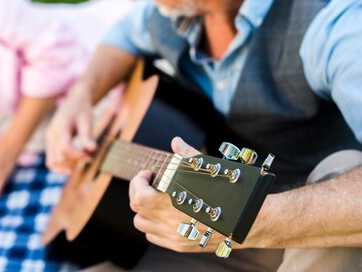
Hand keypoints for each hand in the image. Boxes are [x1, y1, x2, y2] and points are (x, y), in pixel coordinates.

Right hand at [45, 83, 96, 173]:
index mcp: (60, 126)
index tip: (89, 157)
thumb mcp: (87, 120)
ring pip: (52, 162)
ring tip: (79, 164)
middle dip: (73, 162)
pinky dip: (60, 165)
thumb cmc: (82, 109)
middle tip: (87, 159)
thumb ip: (87, 135)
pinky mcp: (50, 142)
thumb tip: (92, 149)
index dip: (77, 156)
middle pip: (57, 157)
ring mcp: (49, 138)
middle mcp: (51, 134)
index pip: (64, 148)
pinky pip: (51, 159)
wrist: (75, 100)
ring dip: (65, 167)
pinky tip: (72, 165)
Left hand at [129, 137, 225, 252]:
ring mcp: (176, 237)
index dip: (138, 182)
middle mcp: (171, 224)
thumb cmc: (230, 193)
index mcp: (173, 204)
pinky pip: (155, 237)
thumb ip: (187, 155)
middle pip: (137, 211)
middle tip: (149, 184)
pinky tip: (164, 213)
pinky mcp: (182, 245)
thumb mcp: (208, 169)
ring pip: (143, 225)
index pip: (139, 197)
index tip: (148, 173)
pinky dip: (153, 225)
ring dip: (144, 211)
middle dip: (139, 193)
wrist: (250, 220)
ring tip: (155, 199)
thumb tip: (176, 142)